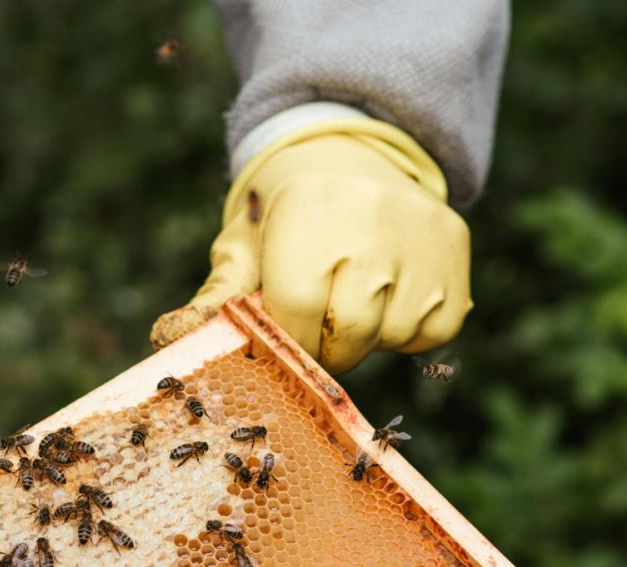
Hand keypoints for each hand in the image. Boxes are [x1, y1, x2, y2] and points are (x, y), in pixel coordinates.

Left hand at [151, 123, 471, 373]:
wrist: (346, 159)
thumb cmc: (283, 220)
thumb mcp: (243, 248)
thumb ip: (217, 297)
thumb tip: (170, 339)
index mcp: (308, 211)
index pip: (297, 310)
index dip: (288, 337)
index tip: (286, 333)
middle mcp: (372, 216)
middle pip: (350, 331)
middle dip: (327, 347)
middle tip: (317, 324)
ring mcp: (421, 233)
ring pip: (394, 334)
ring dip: (368, 336)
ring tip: (352, 297)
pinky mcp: (455, 249)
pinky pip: (434, 329)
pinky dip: (409, 330)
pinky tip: (390, 296)